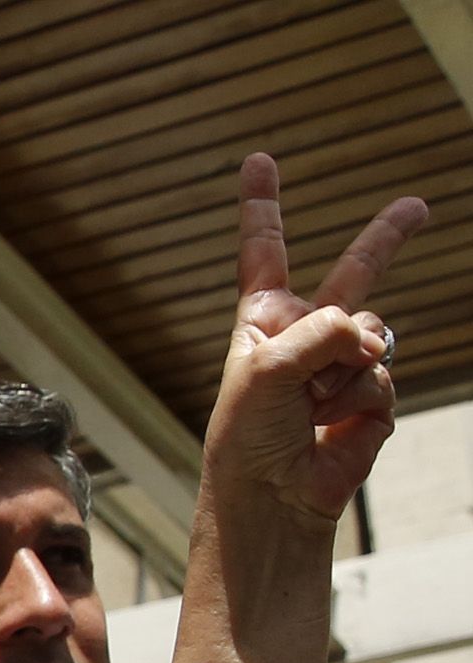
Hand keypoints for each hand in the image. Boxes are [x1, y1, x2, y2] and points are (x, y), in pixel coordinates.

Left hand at [203, 155, 423, 532]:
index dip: (263, 206)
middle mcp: (305, 336)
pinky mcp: (371, 396)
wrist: (270, 496)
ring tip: (313, 406)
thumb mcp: (265, 369)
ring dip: (345, 370)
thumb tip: (372, 336)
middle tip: (419, 207)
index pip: (264, 252)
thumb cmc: (247, 436)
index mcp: (263, 321)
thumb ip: (319, 331)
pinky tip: (334, 425)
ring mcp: (342, 365)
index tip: (258, 161)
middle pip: (355, 272)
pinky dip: (361, 398)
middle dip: (389, 237)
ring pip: (374, 335)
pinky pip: (383, 375)